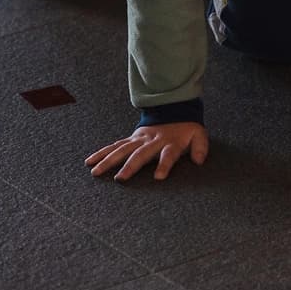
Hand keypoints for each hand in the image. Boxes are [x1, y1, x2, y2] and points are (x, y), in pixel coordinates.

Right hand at [85, 121, 208, 181]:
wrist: (174, 110)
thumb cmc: (186, 129)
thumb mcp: (198, 135)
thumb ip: (200, 147)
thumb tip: (200, 160)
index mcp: (170, 142)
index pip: (169, 154)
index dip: (165, 164)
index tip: (159, 177)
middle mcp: (152, 141)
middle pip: (141, 154)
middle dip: (131, 166)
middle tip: (120, 179)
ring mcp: (140, 139)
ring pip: (122, 149)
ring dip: (109, 160)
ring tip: (96, 172)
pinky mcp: (131, 139)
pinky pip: (115, 146)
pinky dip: (102, 153)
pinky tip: (90, 161)